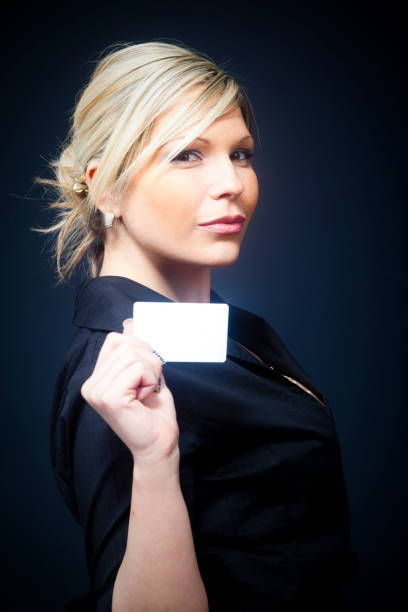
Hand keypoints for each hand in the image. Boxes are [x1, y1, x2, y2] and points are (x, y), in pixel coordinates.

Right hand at [81, 320, 178, 465]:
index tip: (145, 374)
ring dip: (150, 372)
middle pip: (125, 344)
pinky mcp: (109, 397)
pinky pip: (137, 368)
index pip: (115, 339)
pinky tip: (144, 398)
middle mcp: (90, 384)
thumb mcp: (145, 373)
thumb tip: (130, 323)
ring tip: (146, 392)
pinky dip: (149, 380)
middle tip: (148, 385)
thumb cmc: (154, 412)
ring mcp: (96, 391)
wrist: (159, 443)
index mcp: (95, 378)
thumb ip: (134, 350)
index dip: (139, 349)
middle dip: (148, 361)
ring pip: (132, 355)